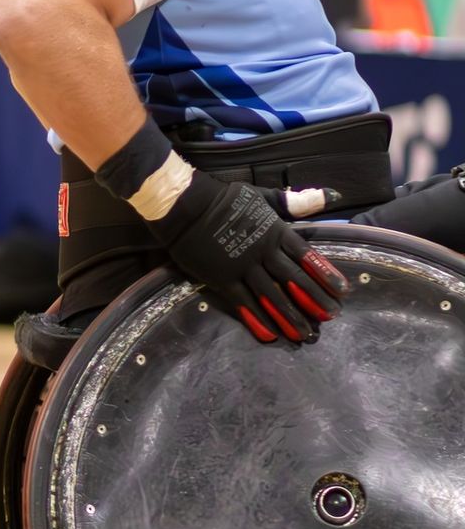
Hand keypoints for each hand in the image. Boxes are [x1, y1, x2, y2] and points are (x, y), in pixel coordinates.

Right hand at [152, 171, 349, 343]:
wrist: (185, 207)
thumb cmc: (223, 199)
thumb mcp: (260, 196)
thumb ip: (291, 202)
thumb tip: (329, 196)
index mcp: (275, 232)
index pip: (307, 256)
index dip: (325, 274)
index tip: (342, 290)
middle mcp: (263, 252)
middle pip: (294, 279)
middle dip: (315, 299)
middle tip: (331, 316)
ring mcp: (242, 266)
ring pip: (272, 295)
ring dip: (290, 316)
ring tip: (305, 333)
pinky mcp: (222, 278)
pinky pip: (243, 302)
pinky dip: (257, 318)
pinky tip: (270, 333)